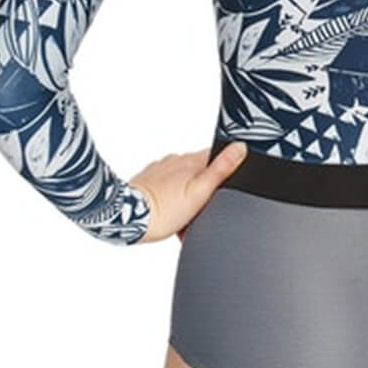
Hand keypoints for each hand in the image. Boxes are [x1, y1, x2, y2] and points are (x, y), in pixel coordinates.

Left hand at [128, 141, 247, 243]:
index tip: (223, 188)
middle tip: (202, 209)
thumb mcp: (200, 192)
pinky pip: (168, 188)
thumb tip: (239, 148)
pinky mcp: (149, 181)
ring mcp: (160, 170)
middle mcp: (175, 160)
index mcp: (191, 160)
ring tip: (185, 216)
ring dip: (188, 196)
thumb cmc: (163, 211)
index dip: (226, 171)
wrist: (127, 220)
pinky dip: (172, 200)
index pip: (218, 155)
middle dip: (205, 189)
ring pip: (184, 181)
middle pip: (201, 171)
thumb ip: (221, 169)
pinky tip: (171, 215)